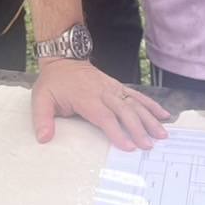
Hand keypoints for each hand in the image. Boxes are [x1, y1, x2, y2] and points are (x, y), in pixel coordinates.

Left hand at [31, 60, 170, 150]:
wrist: (63, 58)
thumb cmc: (53, 82)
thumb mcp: (41, 98)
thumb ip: (42, 119)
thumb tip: (44, 138)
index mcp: (85, 98)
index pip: (104, 116)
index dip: (117, 131)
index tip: (128, 146)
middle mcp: (103, 92)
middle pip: (124, 111)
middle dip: (138, 129)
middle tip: (149, 146)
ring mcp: (112, 88)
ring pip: (134, 103)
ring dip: (150, 118)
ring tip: (162, 134)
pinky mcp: (118, 86)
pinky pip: (137, 95)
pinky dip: (151, 105)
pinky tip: (163, 114)